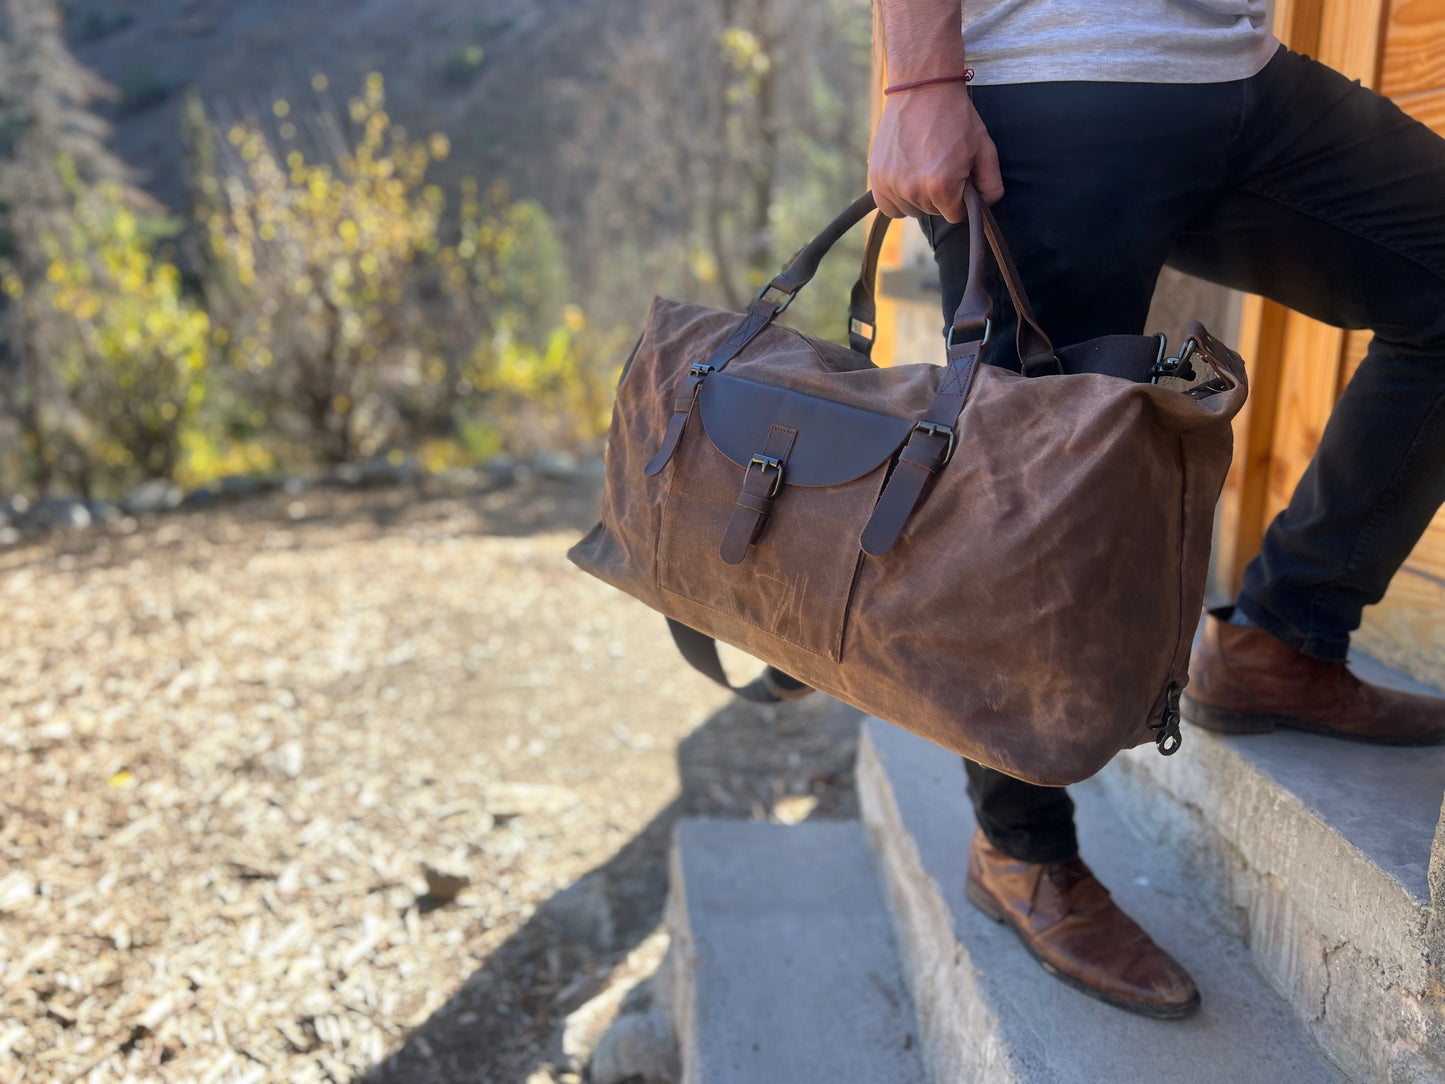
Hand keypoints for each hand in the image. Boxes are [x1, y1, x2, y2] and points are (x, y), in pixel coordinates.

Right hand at [868, 81, 1003, 221]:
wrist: (922, 89)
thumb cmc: (956, 118)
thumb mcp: (985, 149)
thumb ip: (991, 186)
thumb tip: (985, 207)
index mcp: (942, 186)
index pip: (955, 216)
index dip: (961, 199)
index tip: (960, 179)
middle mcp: (914, 190)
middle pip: (932, 213)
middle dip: (941, 196)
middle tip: (942, 165)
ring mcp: (892, 185)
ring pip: (911, 211)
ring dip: (919, 197)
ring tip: (923, 167)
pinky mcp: (876, 178)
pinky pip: (888, 207)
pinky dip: (897, 199)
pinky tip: (906, 178)